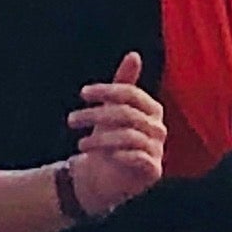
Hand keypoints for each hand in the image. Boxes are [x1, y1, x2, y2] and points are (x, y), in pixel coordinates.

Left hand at [64, 49, 165, 213]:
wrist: (104, 177)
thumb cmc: (109, 138)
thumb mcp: (111, 109)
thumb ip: (123, 84)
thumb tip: (134, 54)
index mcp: (152, 109)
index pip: (131, 93)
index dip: (107, 90)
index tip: (83, 93)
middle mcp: (159, 128)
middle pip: (127, 114)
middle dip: (96, 115)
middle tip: (72, 119)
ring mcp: (158, 150)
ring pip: (129, 136)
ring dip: (100, 139)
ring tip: (80, 144)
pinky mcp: (153, 171)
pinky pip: (139, 158)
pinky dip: (121, 155)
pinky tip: (106, 156)